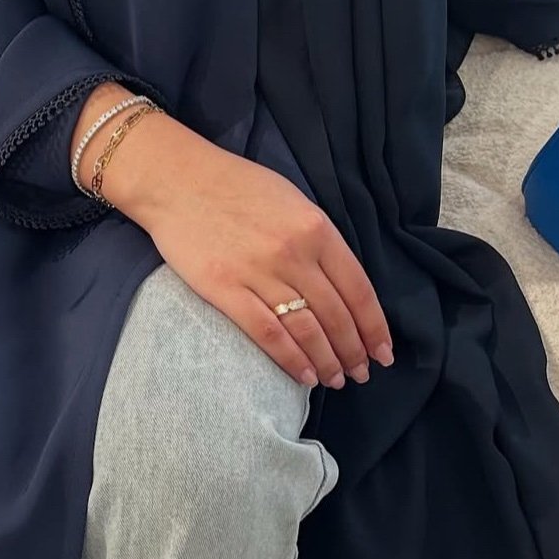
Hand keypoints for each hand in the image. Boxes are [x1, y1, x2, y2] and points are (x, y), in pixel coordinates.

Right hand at [72, 86, 393, 389]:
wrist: (176, 179)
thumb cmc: (235, 185)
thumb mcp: (291, 200)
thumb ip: (318, 238)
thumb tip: (340, 282)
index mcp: (316, 229)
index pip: (359, 290)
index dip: (375, 328)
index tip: (383, 352)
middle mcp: (294, 254)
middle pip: (336, 316)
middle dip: (353, 352)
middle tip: (360, 373)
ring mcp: (259, 273)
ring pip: (307, 331)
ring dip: (327, 361)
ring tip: (334, 379)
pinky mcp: (225, 290)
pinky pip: (268, 334)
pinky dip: (291, 360)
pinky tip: (303, 376)